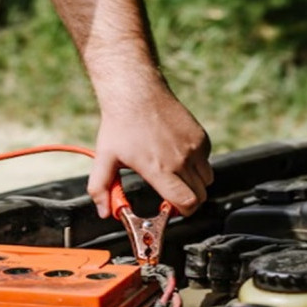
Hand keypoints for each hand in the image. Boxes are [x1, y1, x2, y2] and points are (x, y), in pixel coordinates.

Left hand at [87, 88, 212, 217]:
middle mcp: (180, 160)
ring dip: (194, 184)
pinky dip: (197, 165)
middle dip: (187, 202)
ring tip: (173, 174)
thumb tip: (104, 211)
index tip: (170, 210)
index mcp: (158, 169)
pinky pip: (206, 161)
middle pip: (199, 196)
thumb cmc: (120, 125)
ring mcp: (194, 148)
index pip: (186, 203)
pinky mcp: (201, 137)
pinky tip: (177, 155)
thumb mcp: (104, 158)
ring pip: (206, 180)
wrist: (137, 93)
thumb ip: (100, 188)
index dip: (181, 213)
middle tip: (170, 195)